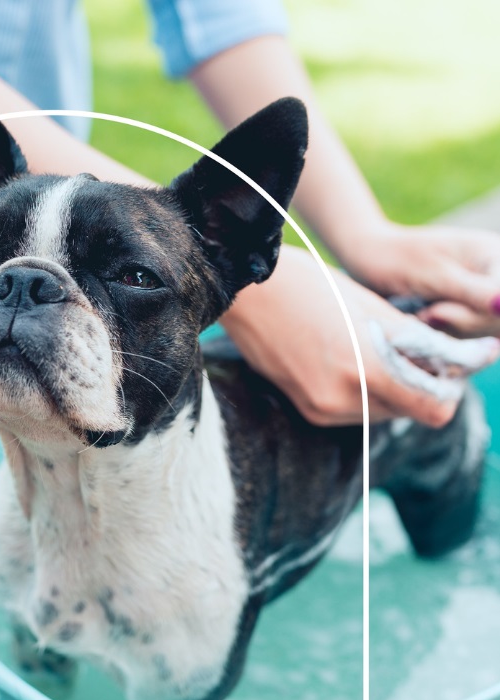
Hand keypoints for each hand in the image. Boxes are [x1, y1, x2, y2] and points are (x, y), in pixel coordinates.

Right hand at [221, 245, 499, 427]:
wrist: (246, 295)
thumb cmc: (309, 286)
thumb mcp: (371, 307)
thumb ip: (416, 340)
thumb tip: (453, 360)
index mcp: (366, 369)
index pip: (434, 408)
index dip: (449, 389)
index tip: (452, 366)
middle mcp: (343, 399)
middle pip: (410, 412)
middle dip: (421, 386)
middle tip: (419, 353)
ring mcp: (322, 408)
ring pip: (382, 413)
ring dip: (391, 389)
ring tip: (379, 352)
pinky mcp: (307, 408)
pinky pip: (353, 411)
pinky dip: (363, 392)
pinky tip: (351, 360)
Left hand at [338, 222, 499, 337]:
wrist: (369, 261)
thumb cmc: (399, 259)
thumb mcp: (435, 274)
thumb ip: (472, 291)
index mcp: (498, 257)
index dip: (479, 315)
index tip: (437, 313)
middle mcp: (496, 282)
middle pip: (499, 324)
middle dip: (461, 325)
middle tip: (426, 313)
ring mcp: (482, 303)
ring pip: (484, 338)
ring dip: (450, 334)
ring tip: (421, 315)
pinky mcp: (465, 321)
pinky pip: (466, 344)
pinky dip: (443, 340)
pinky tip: (423, 324)